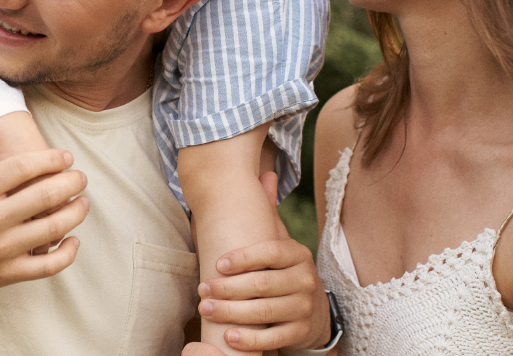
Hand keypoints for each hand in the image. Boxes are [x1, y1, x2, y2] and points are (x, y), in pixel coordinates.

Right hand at [0, 110, 89, 300]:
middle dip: (71, 182)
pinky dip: (66, 254)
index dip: (51, 159)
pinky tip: (73, 240)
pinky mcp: (5, 273)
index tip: (66, 156)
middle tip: (81, 177)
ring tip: (83, 203)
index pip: (24, 167)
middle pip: (44, 196)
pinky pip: (46, 266)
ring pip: (52, 229)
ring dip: (75, 213)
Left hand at [188, 173, 330, 352]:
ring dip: (231, 313)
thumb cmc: (281, 270)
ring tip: (206, 310)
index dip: (243, 258)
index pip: (270, 252)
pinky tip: (228, 336)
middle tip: (201, 290)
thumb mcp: (278, 242)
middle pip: (263, 284)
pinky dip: (250, 340)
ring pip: (264, 312)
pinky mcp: (300, 332)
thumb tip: (266, 173)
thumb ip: (267, 213)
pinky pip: (273, 338)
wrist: (311, 309)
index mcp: (297, 254)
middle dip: (228, 288)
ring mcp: (304, 307)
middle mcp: (305, 279)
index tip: (217, 263)